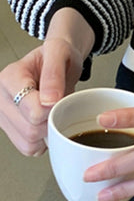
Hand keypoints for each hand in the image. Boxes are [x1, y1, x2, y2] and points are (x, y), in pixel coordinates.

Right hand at [0, 37, 84, 155]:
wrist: (59, 59)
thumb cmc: (58, 54)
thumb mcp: (60, 52)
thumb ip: (53, 74)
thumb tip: (49, 100)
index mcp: (9, 78)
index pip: (32, 110)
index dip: (52, 109)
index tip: (59, 98)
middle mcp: (1, 98)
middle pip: (30, 129)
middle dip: (52, 120)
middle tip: (59, 104)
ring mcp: (3, 116)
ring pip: (28, 142)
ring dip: (48, 132)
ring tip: (52, 111)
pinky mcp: (11, 130)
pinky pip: (29, 148)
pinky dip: (43, 141)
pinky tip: (46, 122)